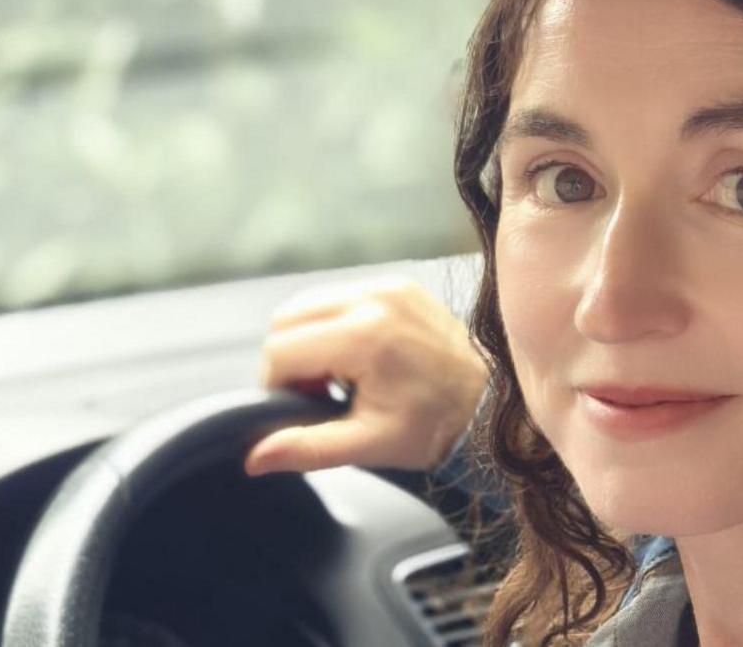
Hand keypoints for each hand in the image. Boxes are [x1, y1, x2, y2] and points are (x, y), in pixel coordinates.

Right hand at [244, 275, 488, 475]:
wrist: (487, 404)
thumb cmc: (432, 428)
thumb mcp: (368, 445)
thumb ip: (306, 448)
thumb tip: (255, 457)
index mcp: (364, 338)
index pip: (279, 350)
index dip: (279, 385)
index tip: (307, 405)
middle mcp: (374, 300)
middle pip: (285, 319)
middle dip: (291, 358)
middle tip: (323, 391)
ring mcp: (388, 286)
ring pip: (308, 303)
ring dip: (310, 338)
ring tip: (342, 374)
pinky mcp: (398, 284)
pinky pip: (340, 296)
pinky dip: (335, 323)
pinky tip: (359, 355)